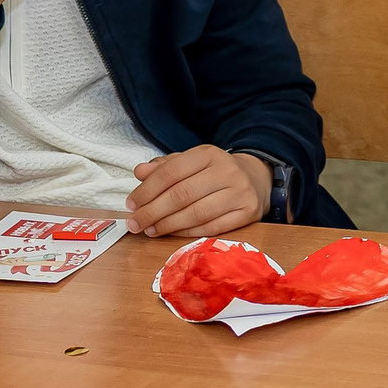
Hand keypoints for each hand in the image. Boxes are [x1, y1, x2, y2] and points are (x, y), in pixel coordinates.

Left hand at [128, 147, 271, 238]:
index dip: (147, 190)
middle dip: (153, 211)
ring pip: (196, 213)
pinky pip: (212, 227)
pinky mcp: (248, 212)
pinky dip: (187, 232)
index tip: (131, 204)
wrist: (256, 179)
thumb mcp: (190, 163)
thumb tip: (140, 172)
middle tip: (135, 223)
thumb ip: (164, 167)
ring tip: (150, 230)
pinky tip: (172, 232)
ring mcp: (240, 192)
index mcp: (209, 154)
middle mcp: (227, 171)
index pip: (172, 172)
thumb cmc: (215, 172)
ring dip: (168, 225)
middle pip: (182, 194)